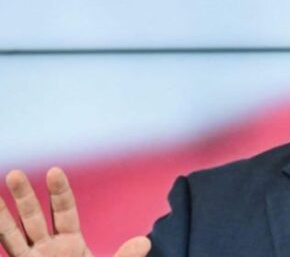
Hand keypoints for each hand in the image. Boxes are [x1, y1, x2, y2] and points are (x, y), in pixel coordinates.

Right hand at [0, 167, 150, 256]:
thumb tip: (146, 242)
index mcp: (70, 244)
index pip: (63, 211)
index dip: (59, 192)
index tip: (54, 171)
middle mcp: (46, 251)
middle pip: (33, 218)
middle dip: (24, 197)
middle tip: (16, 172)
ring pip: (12, 236)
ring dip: (2, 216)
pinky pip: (8, 255)